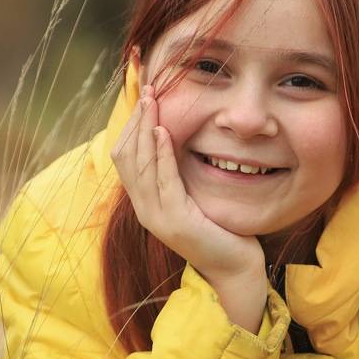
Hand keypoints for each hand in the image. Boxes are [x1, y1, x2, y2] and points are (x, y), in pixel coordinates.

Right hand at [111, 95, 264, 282]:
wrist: (233, 268)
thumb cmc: (218, 230)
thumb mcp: (192, 198)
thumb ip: (177, 175)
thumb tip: (173, 139)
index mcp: (144, 202)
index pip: (124, 157)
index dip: (130, 125)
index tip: (144, 96)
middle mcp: (144, 209)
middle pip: (126, 156)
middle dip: (136, 120)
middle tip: (148, 90)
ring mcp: (156, 216)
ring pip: (140, 164)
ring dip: (145, 128)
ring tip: (153, 101)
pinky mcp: (176, 220)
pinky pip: (163, 180)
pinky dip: (162, 154)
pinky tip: (164, 131)